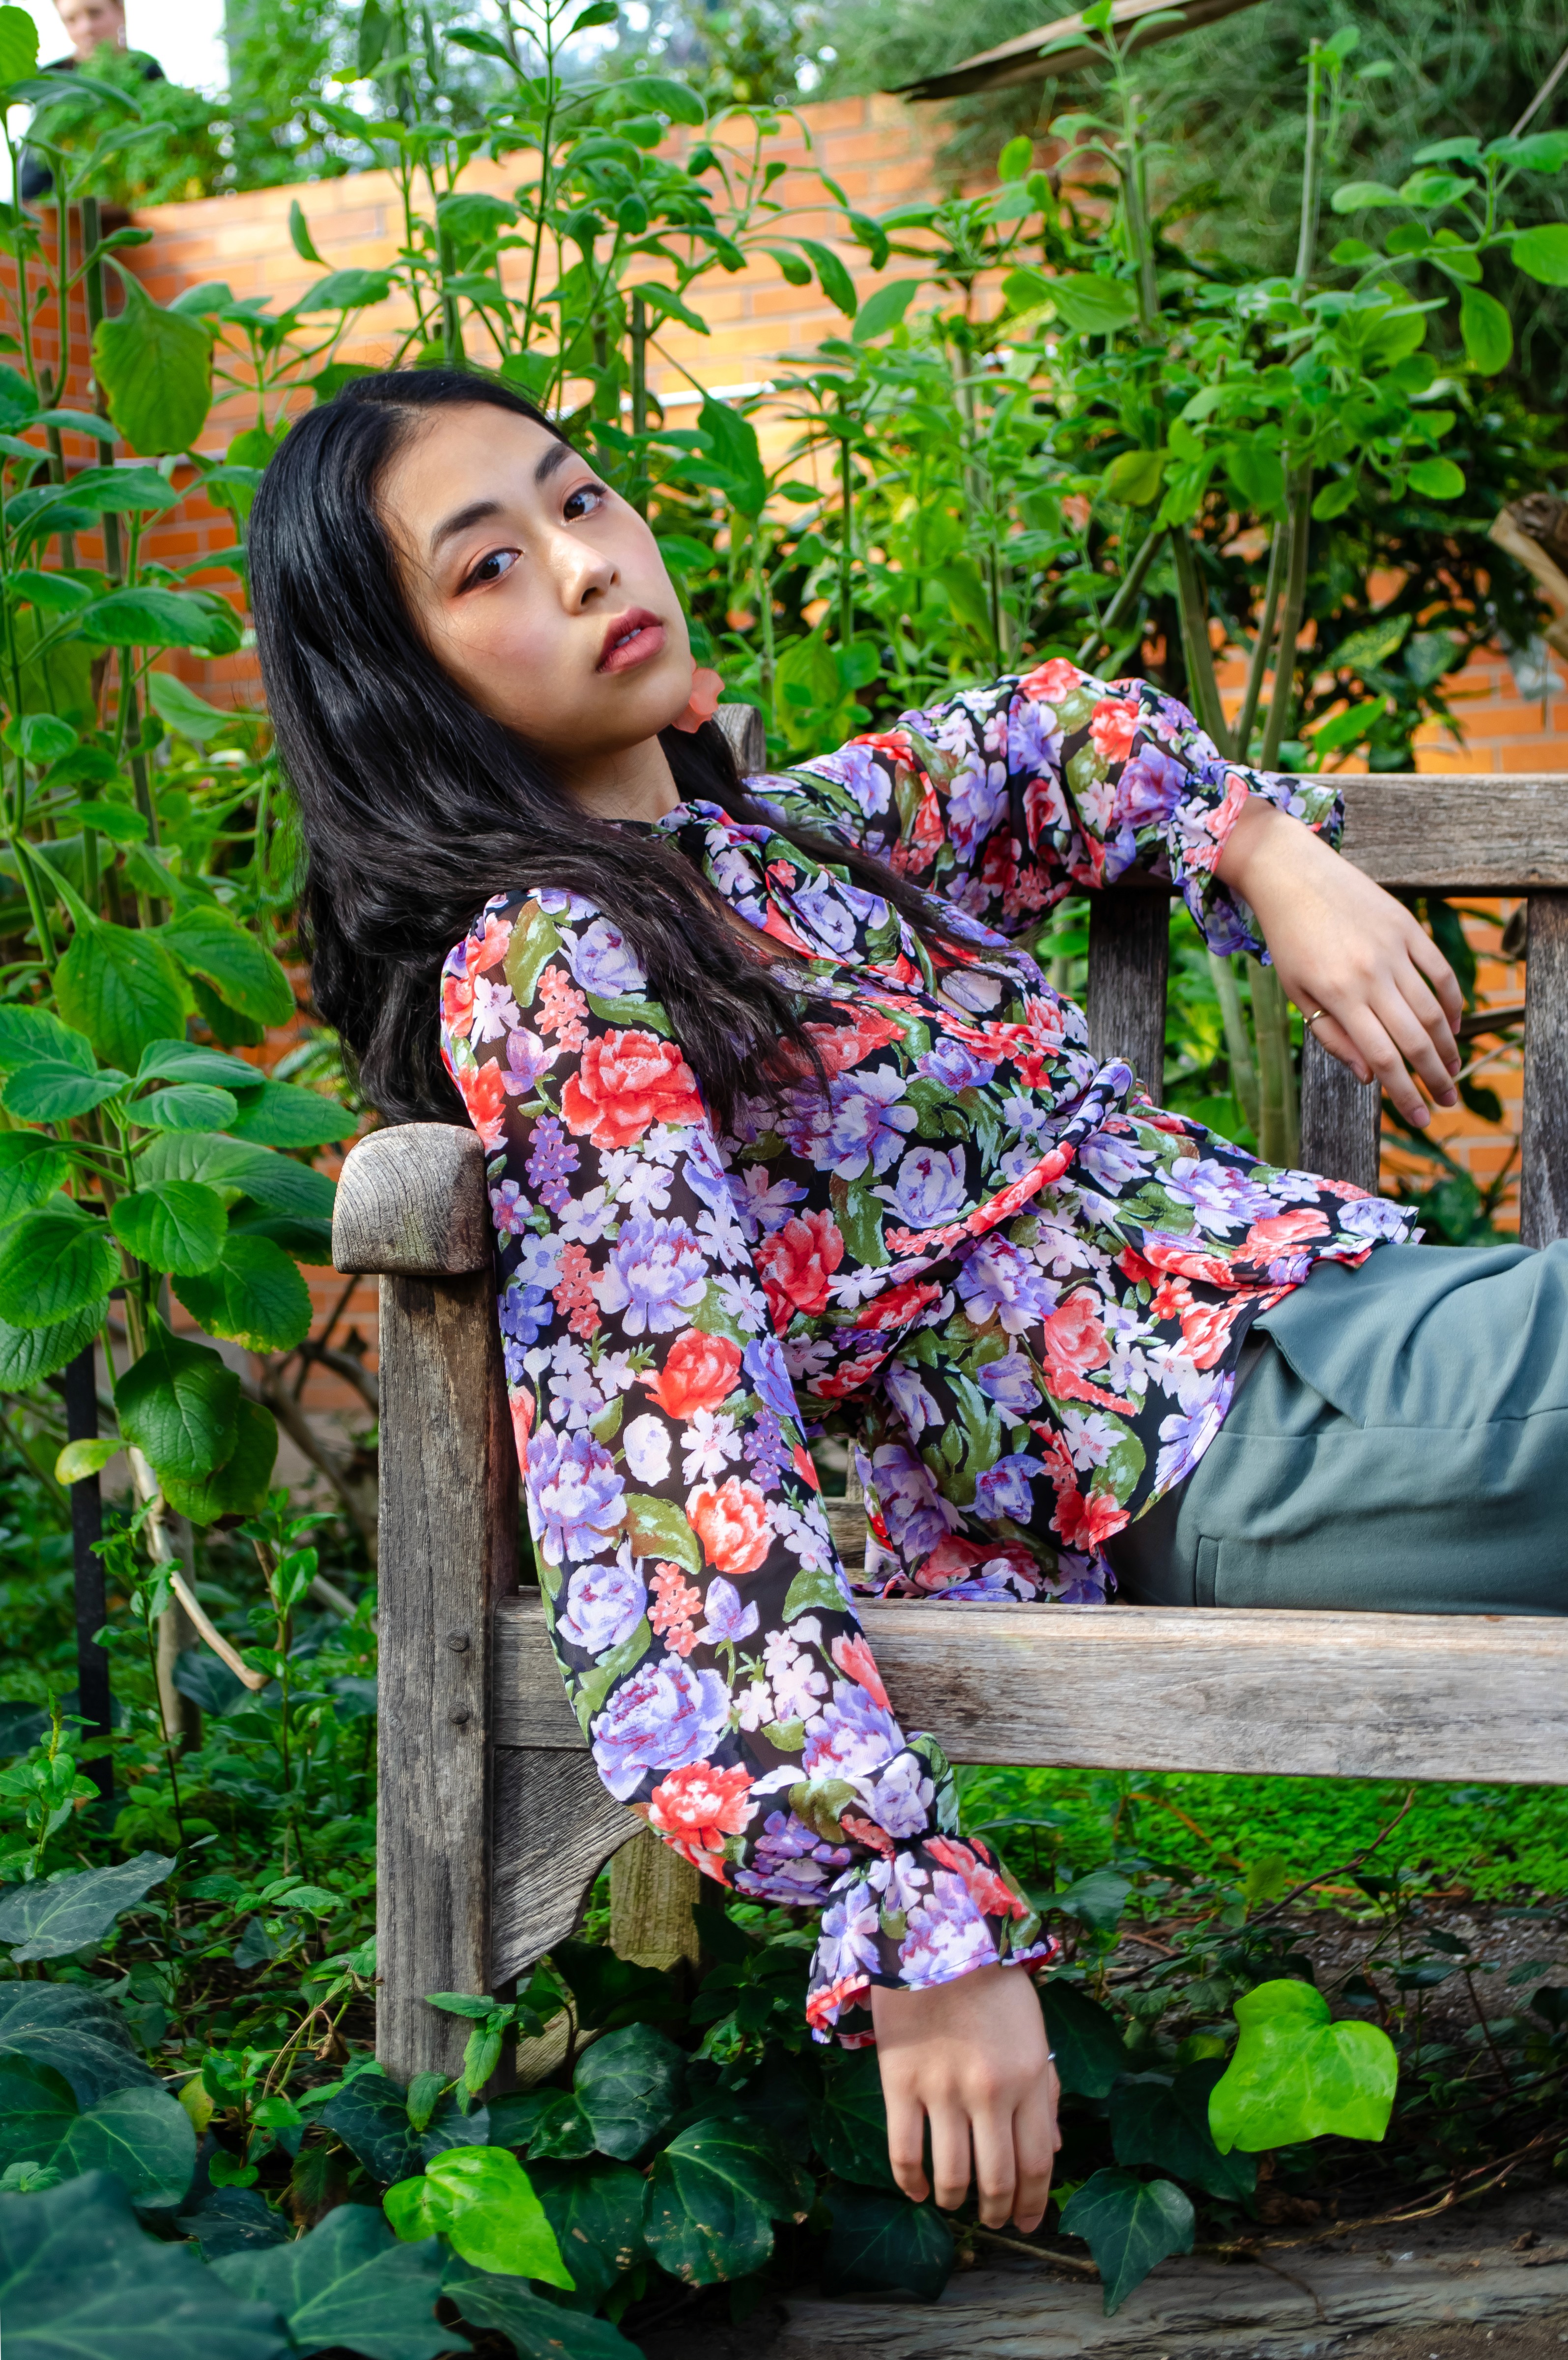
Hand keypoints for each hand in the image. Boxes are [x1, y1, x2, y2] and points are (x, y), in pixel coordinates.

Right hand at [870, 1961, 1060, 2231]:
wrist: (936, 1939)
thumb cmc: (992, 1988)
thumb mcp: (1034, 2035)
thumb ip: (1046, 2092)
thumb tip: (1054, 2150)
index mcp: (1028, 2079)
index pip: (1038, 2163)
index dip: (1032, 2203)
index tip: (1025, 2221)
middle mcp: (989, 2092)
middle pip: (997, 2179)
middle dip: (996, 2211)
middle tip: (991, 2220)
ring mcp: (942, 2089)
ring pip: (951, 2175)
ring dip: (955, 2202)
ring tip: (954, 2203)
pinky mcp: (900, 2081)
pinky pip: (904, 2152)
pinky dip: (911, 2183)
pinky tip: (917, 2192)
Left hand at [1214, 798, 1462, 1128]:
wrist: (1293, 875)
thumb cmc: (1289, 940)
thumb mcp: (1297, 993)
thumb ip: (1333, 1036)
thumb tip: (1368, 1076)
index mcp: (1340, 995)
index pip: (1383, 1057)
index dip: (1405, 1093)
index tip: (1421, 1119)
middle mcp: (1371, 973)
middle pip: (1415, 1039)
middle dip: (1434, 1078)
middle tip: (1447, 1103)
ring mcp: (1393, 948)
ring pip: (1433, 1008)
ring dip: (1448, 1045)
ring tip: (1452, 1070)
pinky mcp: (1407, 927)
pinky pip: (1441, 970)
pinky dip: (1453, 1001)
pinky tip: (1454, 1024)